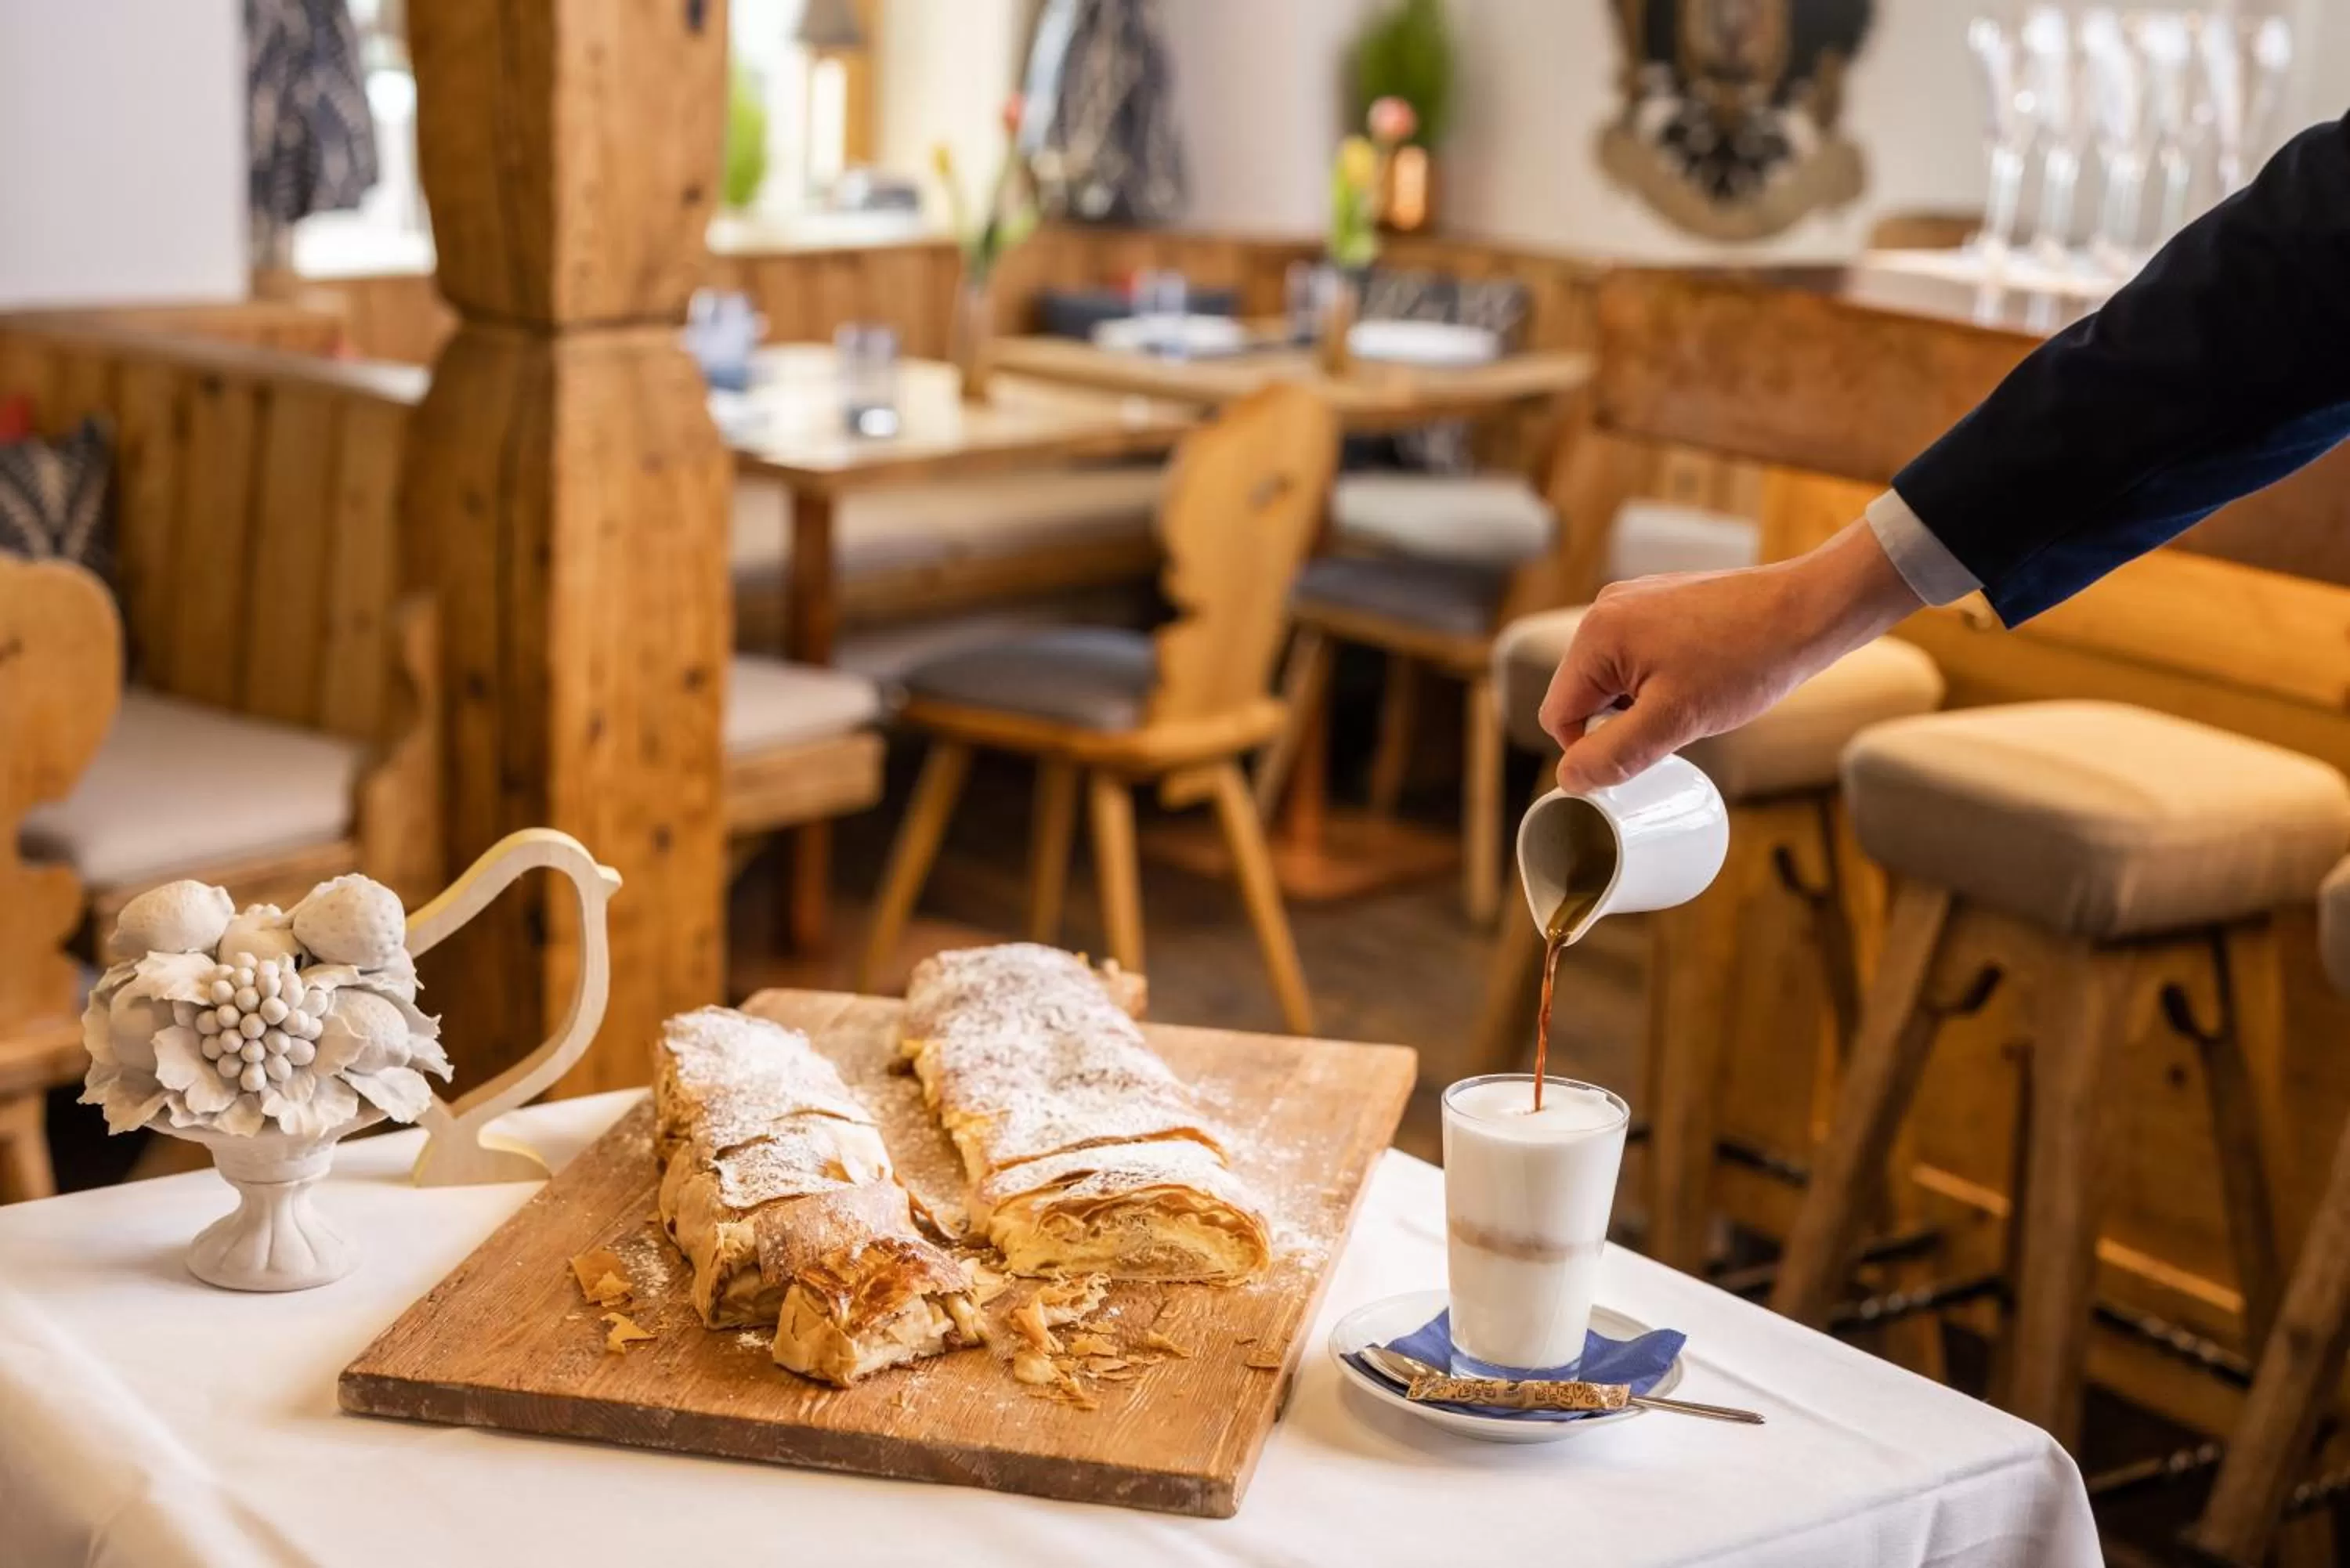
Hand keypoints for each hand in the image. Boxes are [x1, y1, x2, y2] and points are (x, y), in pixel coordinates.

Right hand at [1540, 521, 1923, 791]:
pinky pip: (1639, 658)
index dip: (1594, 749)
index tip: (1646, 751)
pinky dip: (1662, 681)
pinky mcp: (1662, 603)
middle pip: (1584, 696)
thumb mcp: (1675, 722)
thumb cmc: (1748, 660)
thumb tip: (1569, 781)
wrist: (1811, 611)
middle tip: (1676, 724)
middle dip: (1621, 723)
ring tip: (1695, 700)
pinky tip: (1702, 681)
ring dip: (1643, 704)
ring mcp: (1635, 601)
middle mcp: (1607, 608)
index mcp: (1597, 634)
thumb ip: (1613, 755)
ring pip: (1615, 680)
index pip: (1559, 715)